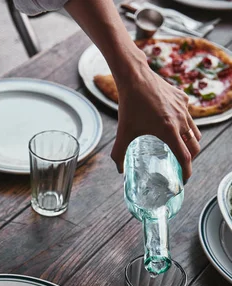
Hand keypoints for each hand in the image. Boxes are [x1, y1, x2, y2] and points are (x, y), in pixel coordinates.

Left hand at [112, 60, 200, 180]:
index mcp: (169, 131)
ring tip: (179, 148)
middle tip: (181, 165)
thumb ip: (118, 154)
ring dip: (190, 143)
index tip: (183, 180)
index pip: (185, 157)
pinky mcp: (183, 99)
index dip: (187, 172)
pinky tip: (173, 127)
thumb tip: (119, 170)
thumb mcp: (123, 132)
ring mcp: (184, 108)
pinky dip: (185, 125)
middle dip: (190, 158)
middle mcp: (181, 120)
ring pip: (195, 131)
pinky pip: (189, 116)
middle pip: (195, 146)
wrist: (135, 77)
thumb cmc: (129, 105)